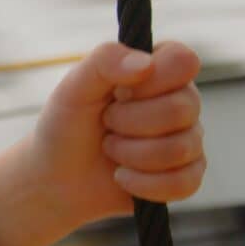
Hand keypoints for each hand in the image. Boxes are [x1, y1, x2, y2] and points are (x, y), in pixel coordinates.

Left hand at [0, 41, 206, 245]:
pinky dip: (143, 184)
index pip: (184, 61)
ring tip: (110, 150)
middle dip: (129, 124)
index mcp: (159, 69)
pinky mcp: (186, 176)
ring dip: (131, 155)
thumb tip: (146, 64)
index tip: (117, 94)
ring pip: (181, 148)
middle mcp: (181, 100)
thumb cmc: (66, 128)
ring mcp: (188, 138)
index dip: (149, 83)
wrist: (56, 180)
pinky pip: (184, 183)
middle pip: (182, 109)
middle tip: (106, 125)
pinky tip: (121, 177)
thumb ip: (104, 61)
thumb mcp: (73, 89)